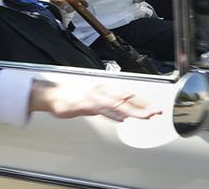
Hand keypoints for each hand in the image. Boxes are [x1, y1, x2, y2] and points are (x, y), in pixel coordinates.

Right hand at [30, 81, 159, 122]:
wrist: (51, 94)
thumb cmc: (70, 96)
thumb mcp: (92, 99)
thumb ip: (106, 106)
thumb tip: (119, 114)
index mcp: (104, 89)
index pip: (127, 95)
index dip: (142, 101)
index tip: (154, 107)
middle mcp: (101, 91)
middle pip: (126, 99)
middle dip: (143, 106)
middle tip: (157, 112)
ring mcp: (94, 97)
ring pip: (117, 105)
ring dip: (133, 111)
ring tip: (146, 116)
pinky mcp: (85, 104)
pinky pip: (102, 110)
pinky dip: (112, 114)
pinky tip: (121, 119)